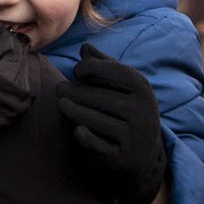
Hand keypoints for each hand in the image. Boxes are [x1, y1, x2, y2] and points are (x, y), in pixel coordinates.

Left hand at [56, 44, 166, 203]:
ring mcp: (132, 135)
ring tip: (62, 104)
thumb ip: (105, 66)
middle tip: (59, 89)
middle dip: (75, 92)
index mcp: (142, 88)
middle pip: (100, 96)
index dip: (90, 68)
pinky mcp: (120, 156)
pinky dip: (83, 135)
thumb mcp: (124, 87)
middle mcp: (141, 111)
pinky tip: (77, 129)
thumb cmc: (128, 110)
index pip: (114, 71)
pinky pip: (95, 143)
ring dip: (72, 111)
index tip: (77, 71)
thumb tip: (85, 47)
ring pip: (94, 119)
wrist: (144, 154)